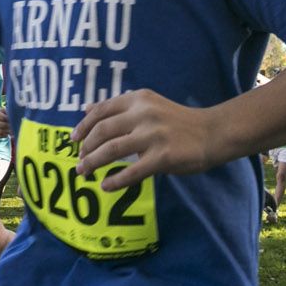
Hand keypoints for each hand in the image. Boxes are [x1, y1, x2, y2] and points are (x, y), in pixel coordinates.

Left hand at [70, 88, 215, 190]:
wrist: (213, 132)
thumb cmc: (178, 121)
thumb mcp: (149, 104)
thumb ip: (119, 107)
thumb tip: (87, 108)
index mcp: (138, 99)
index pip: (101, 111)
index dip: (83, 126)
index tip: (73, 140)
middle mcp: (143, 114)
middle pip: (102, 131)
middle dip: (86, 148)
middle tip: (80, 161)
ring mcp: (153, 135)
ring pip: (111, 151)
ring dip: (93, 163)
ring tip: (84, 173)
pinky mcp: (163, 157)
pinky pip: (132, 172)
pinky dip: (115, 181)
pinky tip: (106, 186)